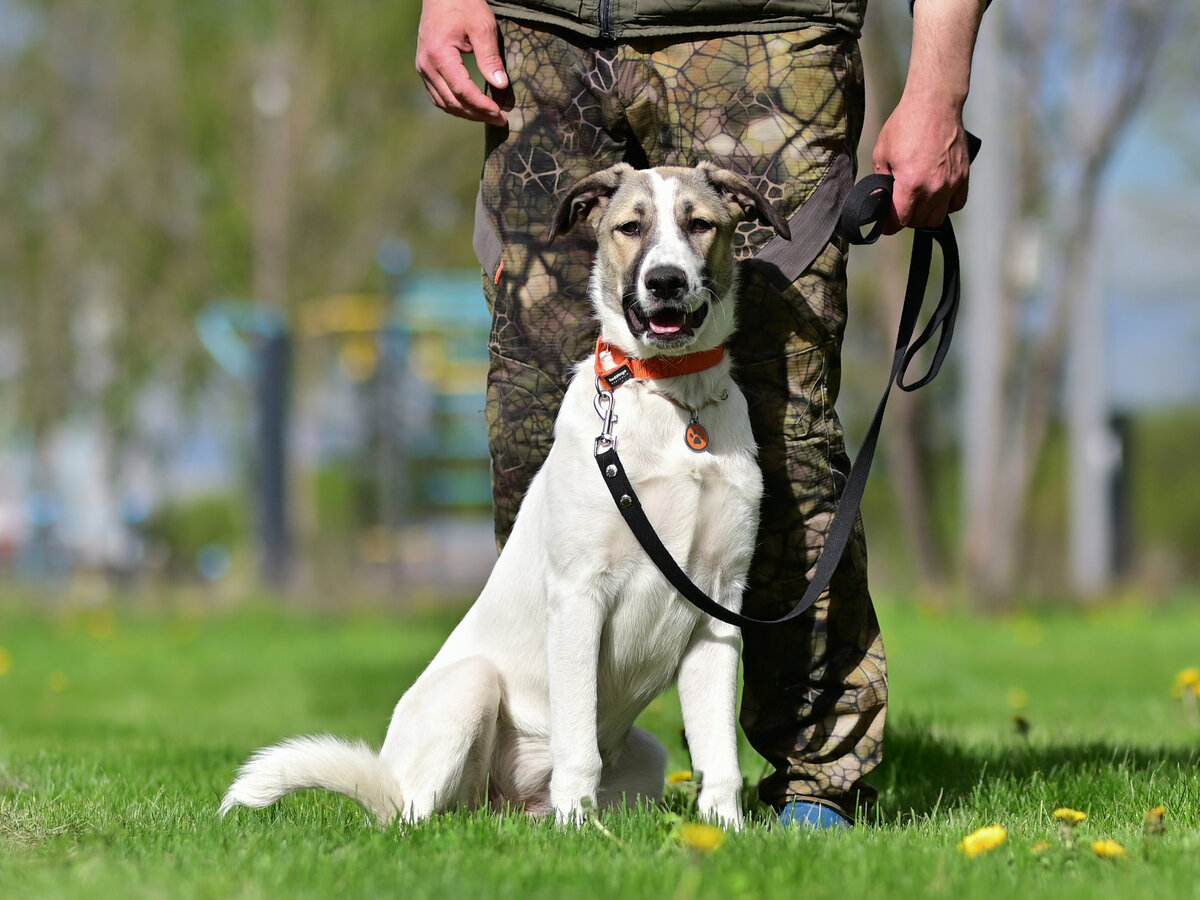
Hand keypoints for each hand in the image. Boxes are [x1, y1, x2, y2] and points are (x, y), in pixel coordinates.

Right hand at [416, 0, 509, 125]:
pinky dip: (455, 105)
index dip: (482, 106)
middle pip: (452, 102)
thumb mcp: (483, 27)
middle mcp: (426, 65)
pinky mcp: (424, 69)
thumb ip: (490, 57)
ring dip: (466, 113)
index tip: (501, 114)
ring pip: (444, 103)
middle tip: (500, 120)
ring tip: (488, 116)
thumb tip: (501, 85)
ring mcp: (423, 68)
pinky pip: (438, 96)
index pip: (462, 90)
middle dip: (477, 114)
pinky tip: (471, 108)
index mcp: (439, 54)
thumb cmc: (464, 4)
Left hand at [872, 90, 970, 233]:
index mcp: (911, 183)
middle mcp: (934, 187)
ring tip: (915, 203)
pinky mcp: (963, 176)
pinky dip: (945, 206)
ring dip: (924, 216)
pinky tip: (935, 197)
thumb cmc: (906, 124)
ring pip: (937, 218)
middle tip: (898, 207)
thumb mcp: (882, 153)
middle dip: (904, 219)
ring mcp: (952, 183)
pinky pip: (956, 204)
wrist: (935, 103)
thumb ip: (880, 181)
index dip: (888, 224)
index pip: (899, 220)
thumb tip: (879, 200)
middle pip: (918, 222)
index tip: (884, 222)